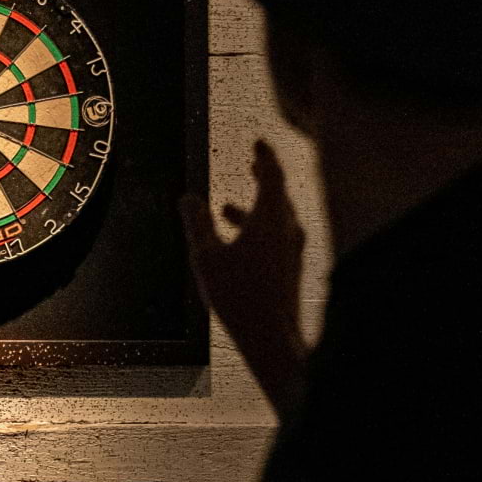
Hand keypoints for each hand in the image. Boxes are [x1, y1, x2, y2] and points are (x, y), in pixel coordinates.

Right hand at [180, 138, 309, 420]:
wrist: (274, 338)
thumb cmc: (240, 297)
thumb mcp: (207, 256)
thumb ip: (197, 223)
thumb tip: (188, 198)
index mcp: (270, 218)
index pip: (273, 174)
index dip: (265, 156)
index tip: (259, 142)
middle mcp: (288, 231)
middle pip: (279, 195)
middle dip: (264, 177)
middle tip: (254, 163)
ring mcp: (293, 252)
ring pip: (276, 220)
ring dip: (253, 208)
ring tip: (227, 208)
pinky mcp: (291, 271)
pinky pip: (276, 240)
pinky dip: (257, 231)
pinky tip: (237, 247)